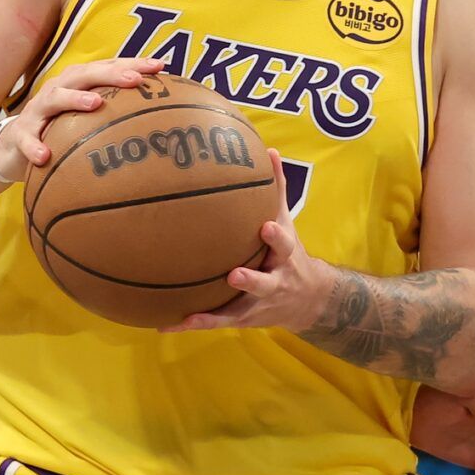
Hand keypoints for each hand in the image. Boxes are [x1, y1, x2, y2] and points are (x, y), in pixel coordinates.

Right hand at [0, 57, 167, 180]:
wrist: (12, 146)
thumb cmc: (58, 129)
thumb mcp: (85, 119)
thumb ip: (114, 115)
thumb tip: (159, 121)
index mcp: (77, 84)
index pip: (107, 68)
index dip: (133, 64)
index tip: (161, 66)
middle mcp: (58, 90)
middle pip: (84, 75)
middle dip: (111, 74)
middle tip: (135, 80)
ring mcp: (37, 111)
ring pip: (54, 99)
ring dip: (75, 99)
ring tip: (95, 104)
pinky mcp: (20, 134)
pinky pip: (27, 139)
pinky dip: (35, 146)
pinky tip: (46, 156)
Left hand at [160, 149, 327, 333]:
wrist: (308, 300)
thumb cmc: (287, 253)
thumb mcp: (287, 223)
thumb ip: (277, 190)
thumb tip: (269, 150)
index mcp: (284, 256)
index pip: (284, 246)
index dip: (276, 237)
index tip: (265, 227)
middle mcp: (274, 282)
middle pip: (265, 283)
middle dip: (251, 280)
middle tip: (235, 274)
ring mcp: (258, 304)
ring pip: (238, 309)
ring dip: (216, 311)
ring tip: (191, 314)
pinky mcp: (242, 318)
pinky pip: (216, 322)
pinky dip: (193, 323)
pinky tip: (166, 324)